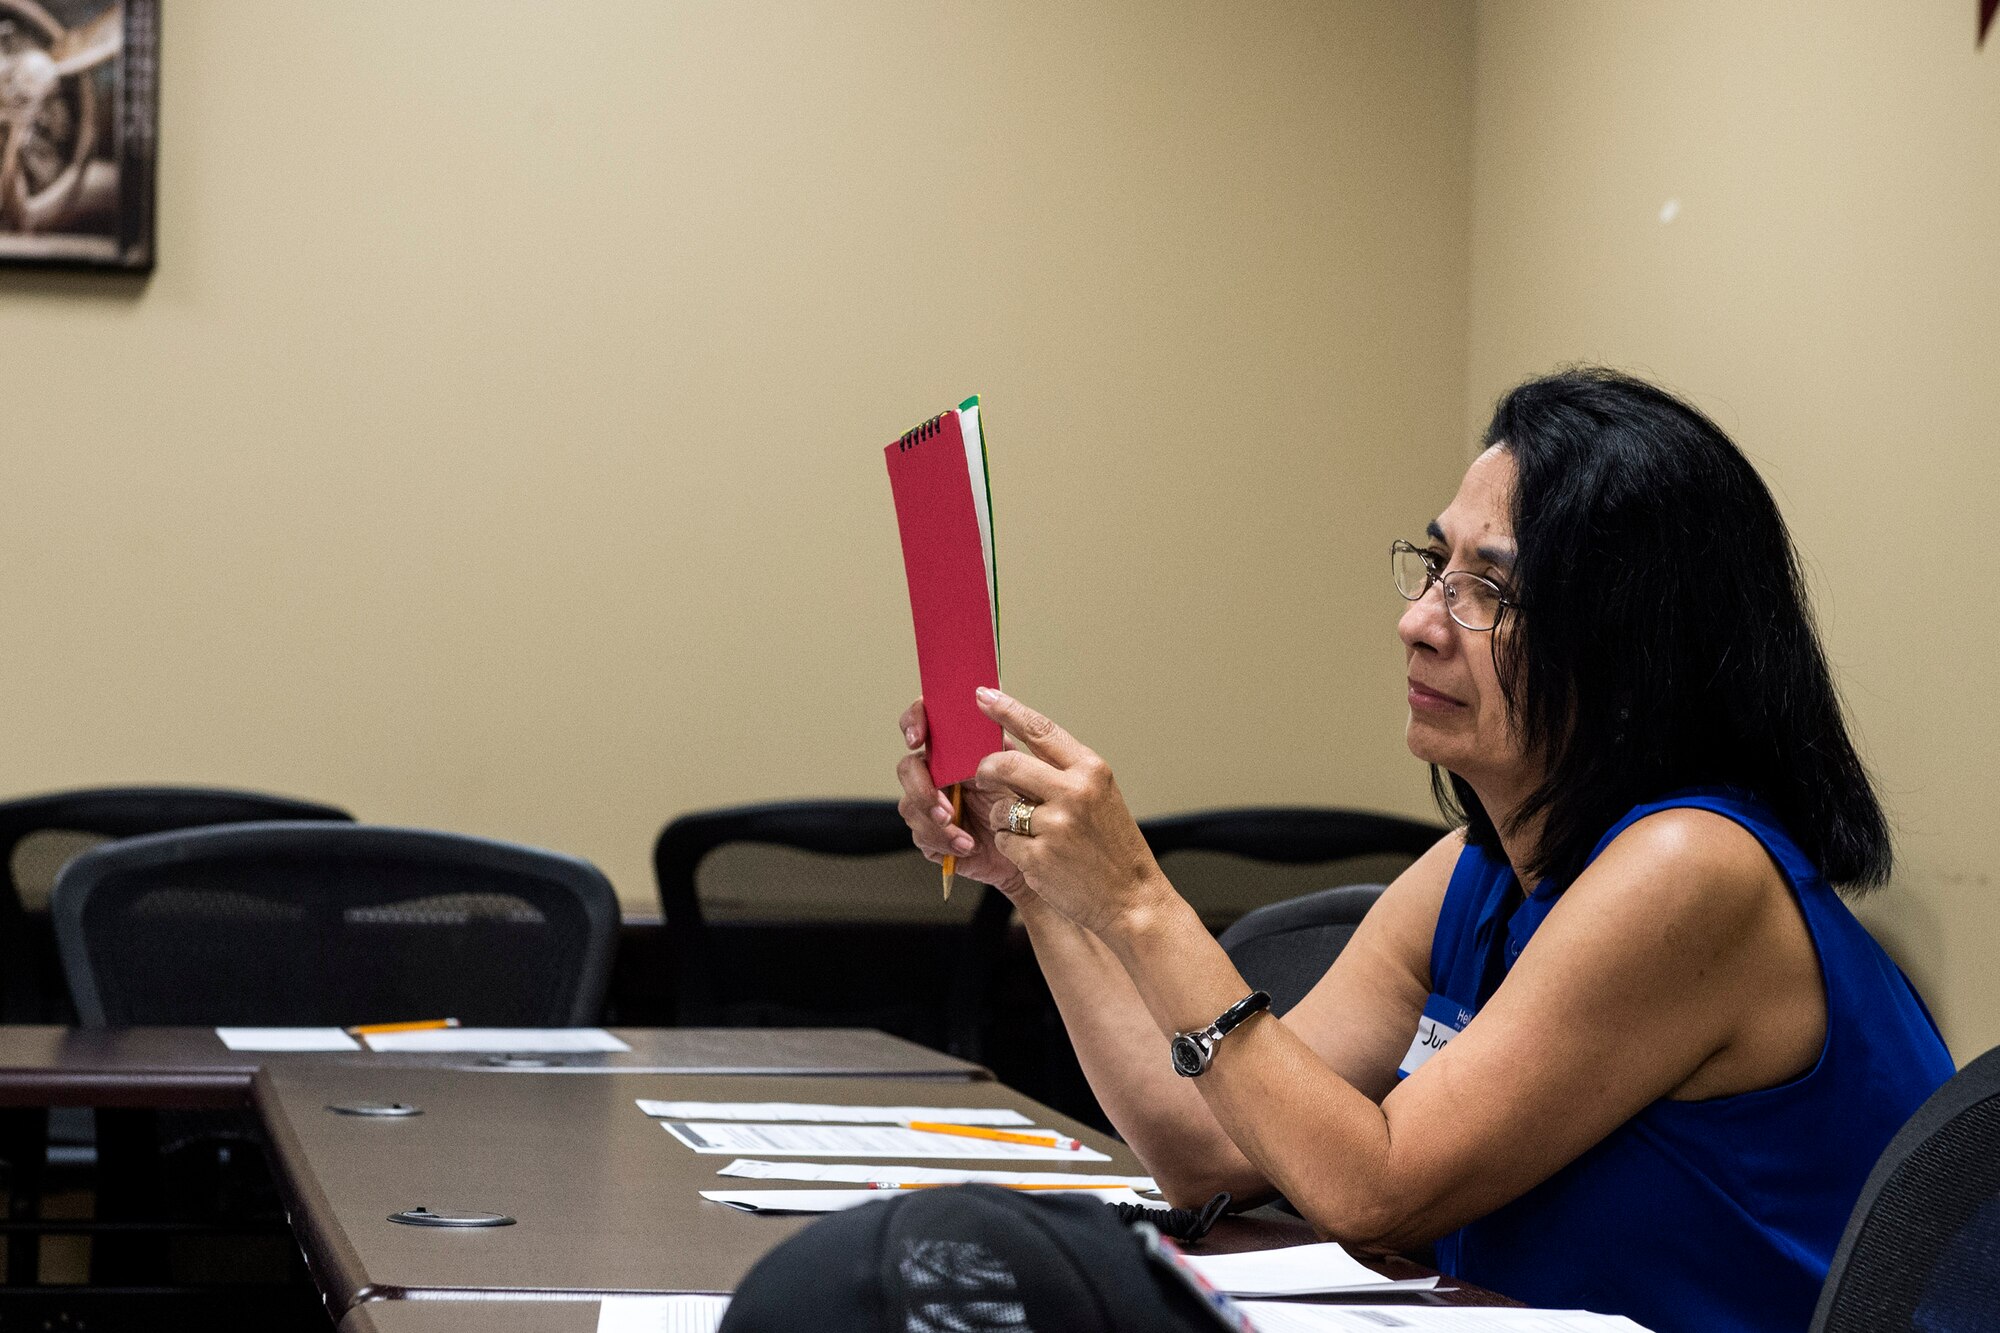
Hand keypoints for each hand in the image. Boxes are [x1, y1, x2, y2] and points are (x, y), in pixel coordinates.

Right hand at [895, 698, 1032, 900]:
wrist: (1032, 847)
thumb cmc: (1026, 805)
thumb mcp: (1018, 768)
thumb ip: (997, 739)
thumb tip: (988, 699)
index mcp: (957, 751)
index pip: (924, 722)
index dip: (914, 721)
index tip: (917, 737)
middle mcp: (940, 775)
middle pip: (908, 768)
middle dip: (920, 788)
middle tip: (945, 808)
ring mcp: (932, 805)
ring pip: (909, 806)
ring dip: (934, 821)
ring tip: (964, 836)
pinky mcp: (932, 836)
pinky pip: (921, 836)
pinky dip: (944, 841)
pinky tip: (967, 845)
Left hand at [972, 687, 1168, 936]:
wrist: (1134, 900)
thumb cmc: (1114, 848)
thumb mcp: (1100, 797)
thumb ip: (1064, 773)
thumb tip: (1016, 750)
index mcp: (1090, 770)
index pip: (1040, 730)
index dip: (1006, 710)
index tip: (982, 696)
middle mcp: (1073, 792)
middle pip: (1005, 764)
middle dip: (986, 771)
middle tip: (983, 777)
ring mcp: (1055, 825)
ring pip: (999, 807)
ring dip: (1003, 820)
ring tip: (1033, 835)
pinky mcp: (1038, 857)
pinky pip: (1004, 841)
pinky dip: (1013, 849)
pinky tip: (1039, 858)